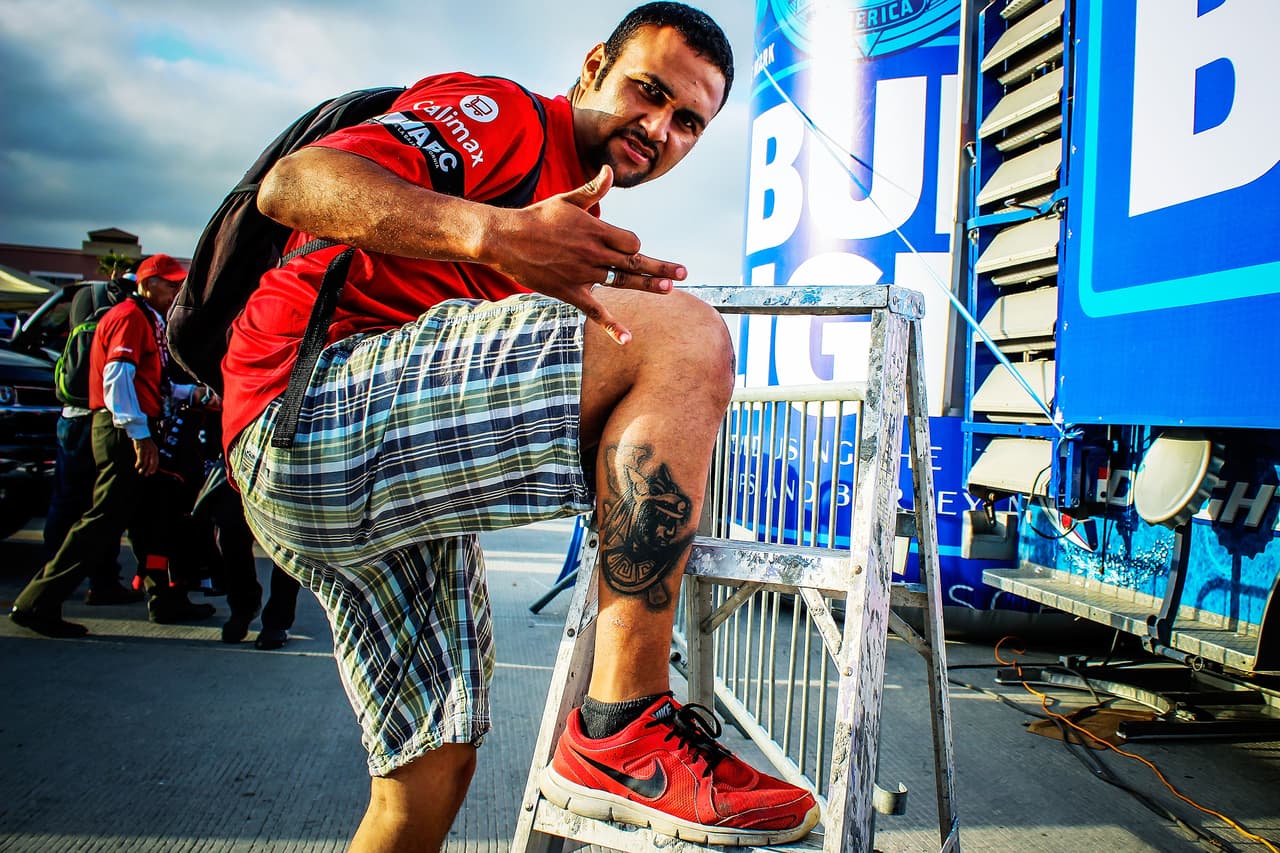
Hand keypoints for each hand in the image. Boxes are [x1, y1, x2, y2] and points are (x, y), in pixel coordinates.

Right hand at [132, 437, 158, 475]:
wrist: (140, 434)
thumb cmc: (144, 442)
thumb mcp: (149, 448)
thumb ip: (150, 455)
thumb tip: (148, 463)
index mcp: (155, 451)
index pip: (156, 461)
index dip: (154, 468)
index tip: (152, 472)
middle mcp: (152, 451)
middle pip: (152, 463)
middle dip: (149, 470)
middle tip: (146, 475)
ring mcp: (147, 451)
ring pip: (146, 463)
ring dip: (143, 469)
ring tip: (140, 472)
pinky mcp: (141, 450)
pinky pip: (140, 460)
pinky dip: (138, 464)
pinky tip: (136, 466)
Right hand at [485, 166, 686, 344]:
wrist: (506, 239)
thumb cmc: (537, 217)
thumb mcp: (567, 200)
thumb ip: (593, 189)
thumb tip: (609, 170)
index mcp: (595, 230)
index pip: (631, 241)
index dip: (635, 245)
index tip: (631, 248)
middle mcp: (593, 253)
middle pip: (635, 262)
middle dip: (661, 267)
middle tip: (684, 272)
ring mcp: (583, 274)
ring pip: (621, 282)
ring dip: (647, 286)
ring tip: (669, 289)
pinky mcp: (570, 292)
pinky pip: (595, 311)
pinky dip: (611, 326)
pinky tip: (627, 339)